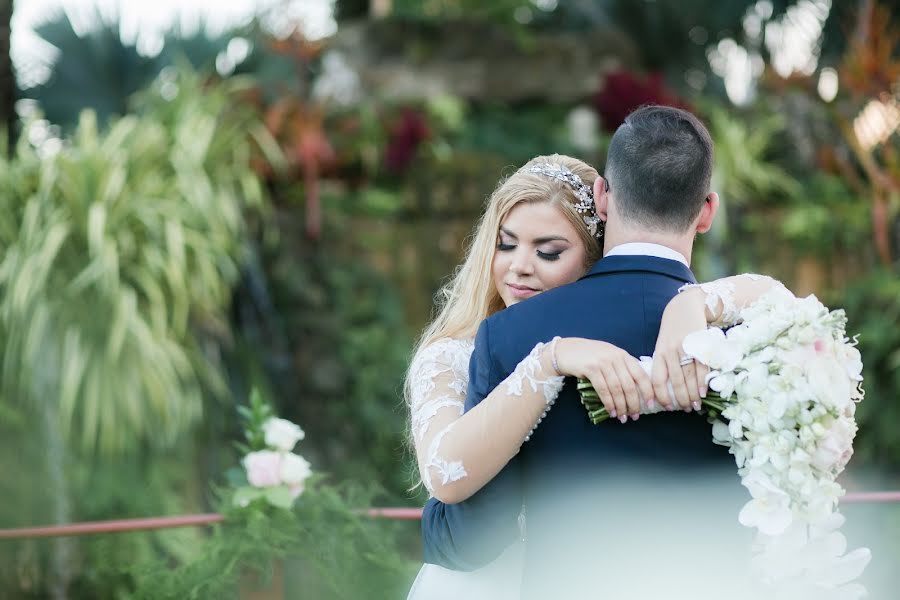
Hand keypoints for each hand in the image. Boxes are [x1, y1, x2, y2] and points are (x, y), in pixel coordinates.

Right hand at [553, 338, 654, 421]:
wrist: (566, 350)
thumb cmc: (589, 355)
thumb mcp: (609, 356)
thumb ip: (622, 367)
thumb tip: (638, 386)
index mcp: (623, 355)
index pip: (641, 375)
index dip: (648, 391)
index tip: (652, 405)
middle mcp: (615, 357)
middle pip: (630, 385)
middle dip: (634, 403)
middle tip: (635, 416)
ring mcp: (603, 362)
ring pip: (617, 389)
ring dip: (621, 406)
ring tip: (622, 417)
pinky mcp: (591, 368)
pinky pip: (603, 390)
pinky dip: (609, 403)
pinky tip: (611, 411)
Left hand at [652, 290, 709, 411]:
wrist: (685, 307)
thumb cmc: (673, 331)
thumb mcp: (663, 345)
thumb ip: (663, 363)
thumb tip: (664, 388)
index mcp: (659, 353)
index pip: (657, 379)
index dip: (659, 395)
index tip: (663, 407)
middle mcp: (670, 352)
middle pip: (675, 382)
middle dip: (680, 399)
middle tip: (685, 410)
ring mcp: (686, 349)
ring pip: (688, 377)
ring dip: (692, 395)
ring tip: (695, 406)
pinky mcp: (700, 345)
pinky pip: (701, 368)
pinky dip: (702, 383)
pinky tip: (703, 393)